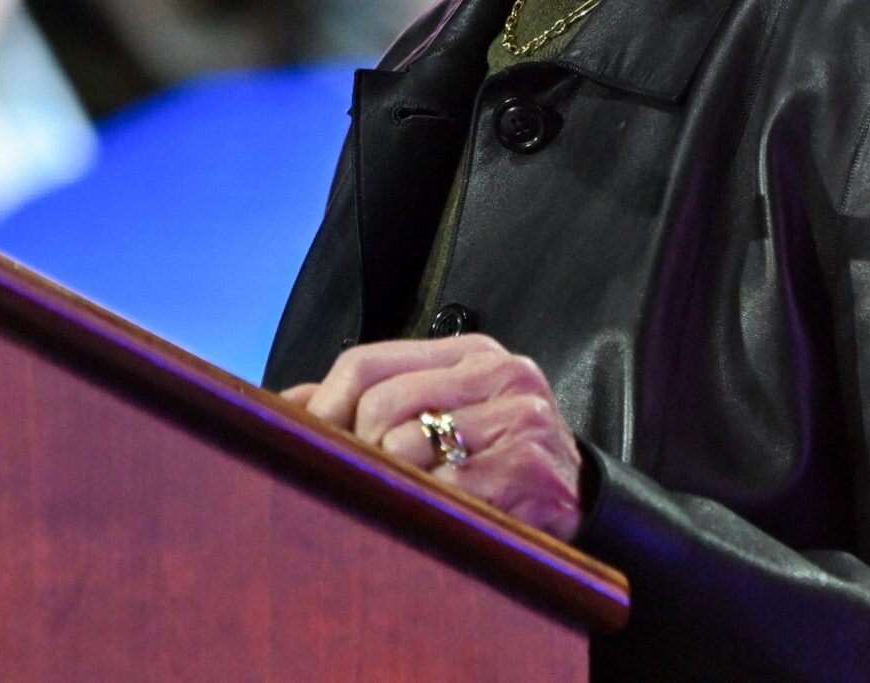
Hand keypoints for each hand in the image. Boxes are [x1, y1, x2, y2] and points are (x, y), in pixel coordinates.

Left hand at [281, 335, 582, 540]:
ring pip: (405, 449)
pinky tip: (448, 517)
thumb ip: (373, 401)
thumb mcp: (445, 413)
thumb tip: (287, 407)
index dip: (325, 407)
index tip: (309, 444)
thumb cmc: (498, 462)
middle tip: (370, 485)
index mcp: (471, 352)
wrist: (583, 505)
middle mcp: (501, 374)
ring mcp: (518, 419)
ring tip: (418, 501)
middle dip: (361, 453)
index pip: (367, 362)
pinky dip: (433, 511)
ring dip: (398, 487)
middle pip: (379, 405)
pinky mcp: (527, 469)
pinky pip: (444, 491)